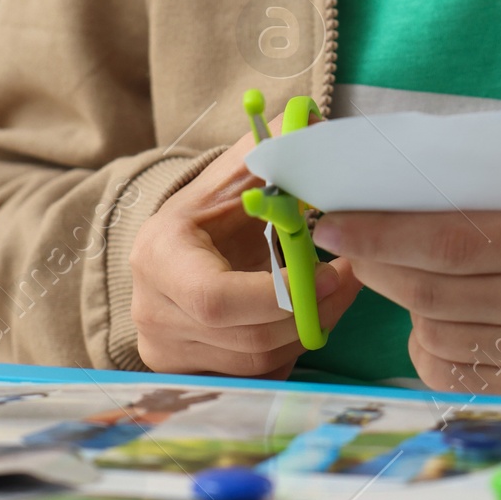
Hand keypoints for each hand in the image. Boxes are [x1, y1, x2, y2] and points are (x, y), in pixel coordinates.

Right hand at [130, 138, 360, 376]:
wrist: (184, 246)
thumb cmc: (218, 207)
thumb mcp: (239, 173)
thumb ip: (270, 149)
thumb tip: (307, 121)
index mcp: (159, 255)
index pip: (216, 298)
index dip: (279, 295)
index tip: (330, 272)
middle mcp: (152, 310)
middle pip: (245, 338)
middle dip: (309, 313)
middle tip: (349, 280)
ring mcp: (165, 349)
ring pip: (255, 362)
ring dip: (306, 331)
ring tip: (332, 292)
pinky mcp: (186, 373)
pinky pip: (254, 378)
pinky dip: (287, 352)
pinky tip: (301, 317)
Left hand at [310, 199, 500, 399]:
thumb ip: (477, 213)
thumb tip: (384, 207)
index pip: (450, 241)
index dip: (384, 236)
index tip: (335, 226)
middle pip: (432, 290)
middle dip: (377, 266)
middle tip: (350, 247)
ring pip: (434, 334)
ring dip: (407, 308)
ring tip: (420, 285)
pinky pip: (449, 375)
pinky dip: (429, 349)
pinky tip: (443, 328)